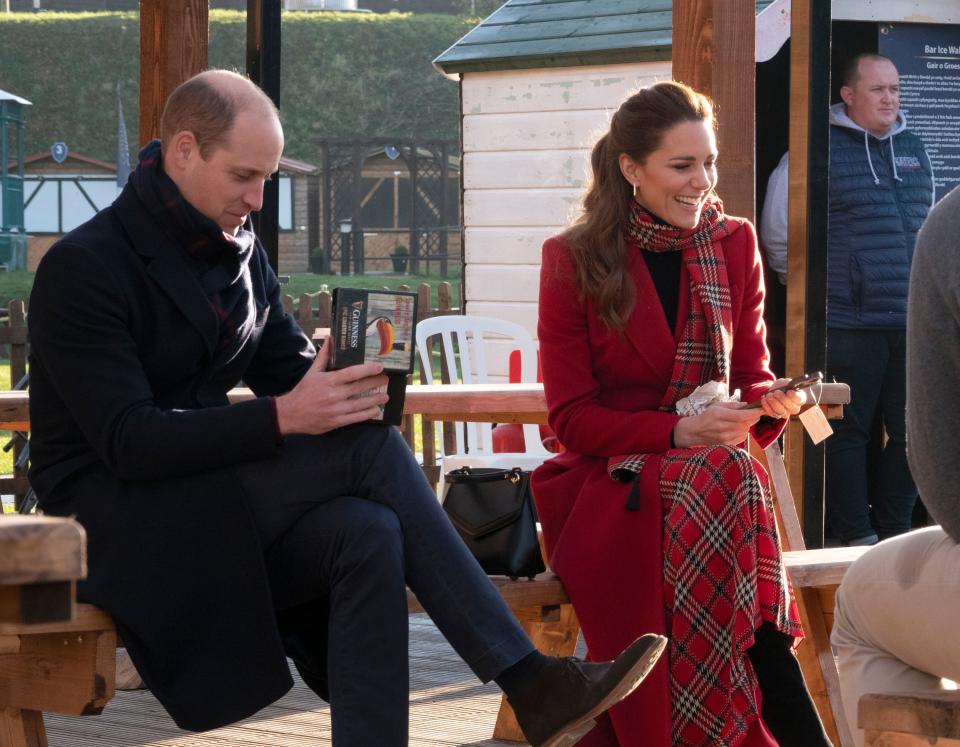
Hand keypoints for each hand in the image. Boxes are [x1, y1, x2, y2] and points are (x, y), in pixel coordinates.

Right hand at [275, 338, 389, 435]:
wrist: (290, 414)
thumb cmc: (303, 391)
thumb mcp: (312, 372)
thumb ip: (324, 356)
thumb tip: (330, 338)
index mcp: (329, 380)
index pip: (351, 373)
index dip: (367, 370)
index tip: (379, 367)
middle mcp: (334, 395)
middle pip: (360, 387)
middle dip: (376, 383)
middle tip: (387, 379)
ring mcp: (336, 409)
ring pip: (361, 404)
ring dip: (376, 400)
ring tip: (386, 396)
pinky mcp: (336, 422)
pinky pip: (356, 418)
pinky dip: (368, 414)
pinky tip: (376, 410)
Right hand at [672, 401, 763, 447]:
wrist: (695, 432)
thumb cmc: (706, 416)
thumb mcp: (717, 406)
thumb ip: (732, 405)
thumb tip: (747, 404)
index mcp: (719, 415)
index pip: (741, 416)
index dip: (754, 413)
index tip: (762, 409)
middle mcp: (722, 427)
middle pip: (745, 424)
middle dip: (753, 418)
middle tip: (754, 413)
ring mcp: (724, 437)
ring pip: (745, 431)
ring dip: (748, 425)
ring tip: (742, 420)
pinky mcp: (726, 444)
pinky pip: (742, 437)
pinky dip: (744, 432)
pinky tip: (738, 428)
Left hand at [756, 377, 805, 419]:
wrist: (776, 392)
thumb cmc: (784, 386)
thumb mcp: (786, 382)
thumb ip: (787, 383)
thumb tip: (786, 384)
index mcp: (799, 399)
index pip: (799, 399)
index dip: (794, 396)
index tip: (789, 391)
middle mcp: (794, 408)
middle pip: (790, 407)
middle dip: (782, 399)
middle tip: (776, 392)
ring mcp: (785, 413)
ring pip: (780, 411)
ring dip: (773, 402)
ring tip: (769, 395)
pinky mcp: (776, 415)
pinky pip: (771, 413)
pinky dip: (766, 405)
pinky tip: (764, 398)